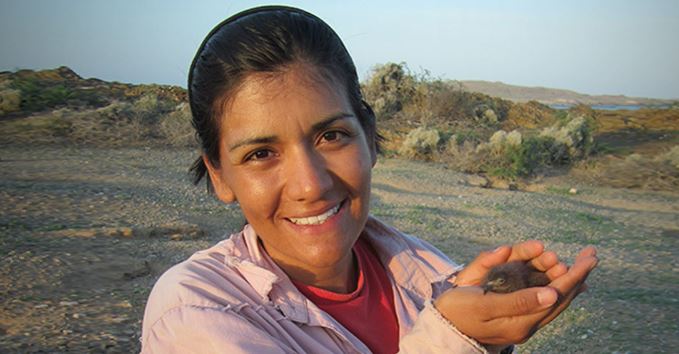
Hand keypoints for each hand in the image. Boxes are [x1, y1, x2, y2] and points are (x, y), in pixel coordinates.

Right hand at [435, 246, 597, 344]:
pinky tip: (563, 282)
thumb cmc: (457, 311)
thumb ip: (518, 300)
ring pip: (553, 300)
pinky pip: (543, 302)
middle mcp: (526, 324)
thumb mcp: (483, 303)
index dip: (574, 275)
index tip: (589, 257)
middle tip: (592, 254)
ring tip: (580, 262)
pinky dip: (556, 289)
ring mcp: (522, 323)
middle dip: (577, 274)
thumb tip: (552, 294)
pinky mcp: (516, 320)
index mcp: (520, 322)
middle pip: (560, 297)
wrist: (442, 330)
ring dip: (566, 279)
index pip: (556, 295)